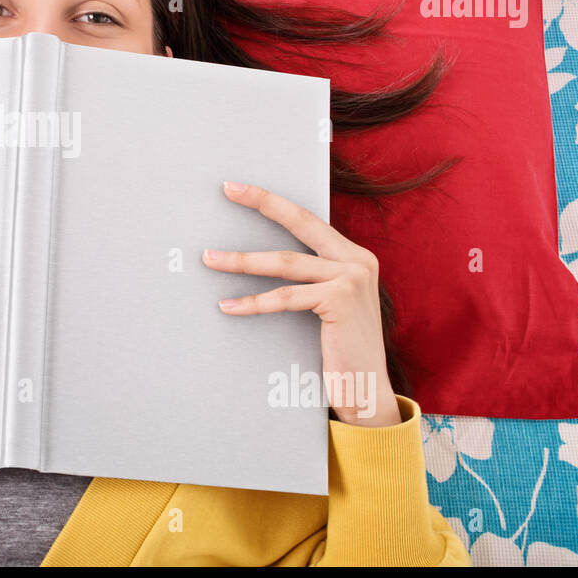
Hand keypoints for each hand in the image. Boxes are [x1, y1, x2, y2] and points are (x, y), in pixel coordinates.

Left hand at [202, 181, 400, 426]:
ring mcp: (351, 278)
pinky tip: (229, 306)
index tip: (239, 188)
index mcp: (354, 256)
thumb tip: (264, 259)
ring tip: (209, 259)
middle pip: (300, 223)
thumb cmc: (341, 348)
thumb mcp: (330, 303)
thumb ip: (312, 277)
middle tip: (227, 189)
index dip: (273, 202)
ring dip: (241, 261)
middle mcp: (357, 260)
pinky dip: (253, 302)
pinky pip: (284, 298)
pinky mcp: (340, 300)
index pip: (308, 220)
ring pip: (283, 263)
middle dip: (262, 203)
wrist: (367, 389)